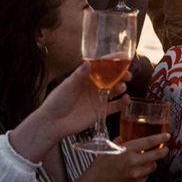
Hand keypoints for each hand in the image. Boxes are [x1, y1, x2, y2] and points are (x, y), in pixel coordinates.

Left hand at [9, 62, 129, 161]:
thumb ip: (79, 75)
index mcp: (86, 76)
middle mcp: (94, 86)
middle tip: (127, 74)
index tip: (124, 57)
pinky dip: (122, 103)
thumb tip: (88, 62)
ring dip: (121, 87)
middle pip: (112, 77)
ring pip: (115, 90)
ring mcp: (98, 98)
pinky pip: (115, 106)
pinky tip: (126, 99)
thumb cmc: (57, 102)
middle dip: (121, 74)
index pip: (102, 66)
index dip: (114, 61)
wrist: (53, 123)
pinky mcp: (100, 111)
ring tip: (122, 87)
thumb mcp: (67, 86)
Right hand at [90, 133, 169, 181]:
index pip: (149, 142)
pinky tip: (135, 173)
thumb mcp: (107, 150)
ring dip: (151, 163)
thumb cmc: (99, 168)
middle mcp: (134, 162)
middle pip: (156, 155)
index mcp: (127, 151)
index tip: (167, 136)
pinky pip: (146, 177)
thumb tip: (122, 137)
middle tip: (165, 149)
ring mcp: (137, 175)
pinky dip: (144, 174)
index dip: (160, 138)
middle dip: (163, 151)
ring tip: (144, 162)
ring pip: (152, 166)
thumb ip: (117, 142)